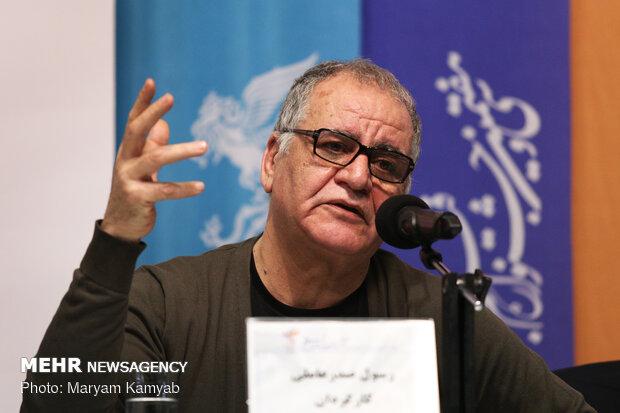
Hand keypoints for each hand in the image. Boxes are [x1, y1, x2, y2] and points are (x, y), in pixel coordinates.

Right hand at [101, 79, 207, 241]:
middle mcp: (125, 160)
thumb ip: (152, 145)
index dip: (142, 102)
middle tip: (171, 98)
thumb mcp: (142, 166)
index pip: (134, 121)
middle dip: (153, 112)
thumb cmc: (134, 191)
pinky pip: (164, 190)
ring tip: (205, 146)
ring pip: (155, 159)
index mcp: (128, 151)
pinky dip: (184, 188)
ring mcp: (129, 179)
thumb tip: (165, 124)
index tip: (152, 82)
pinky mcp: (138, 198)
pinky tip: (201, 186)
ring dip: (182, 150)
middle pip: (137, 130)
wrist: (120, 226)